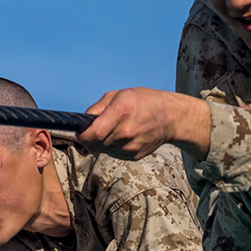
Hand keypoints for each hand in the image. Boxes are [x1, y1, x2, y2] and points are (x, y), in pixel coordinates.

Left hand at [79, 88, 211, 160]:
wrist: (170, 117)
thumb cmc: (144, 102)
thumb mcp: (118, 95)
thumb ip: (97, 108)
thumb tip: (83, 121)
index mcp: (120, 113)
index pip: (92, 134)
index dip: (82, 135)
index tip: (80, 131)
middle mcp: (126, 132)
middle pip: (96, 143)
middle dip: (91, 137)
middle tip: (97, 128)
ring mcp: (131, 146)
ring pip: (104, 150)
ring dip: (103, 142)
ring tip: (114, 129)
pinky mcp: (134, 156)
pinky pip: (114, 154)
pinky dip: (113, 147)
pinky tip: (123, 136)